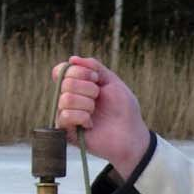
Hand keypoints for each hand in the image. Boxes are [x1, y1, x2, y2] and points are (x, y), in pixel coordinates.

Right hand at [51, 55, 152, 180]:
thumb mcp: (111, 81)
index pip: (62, 71)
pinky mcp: (66, 132)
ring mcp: (66, 115)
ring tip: (95, 112)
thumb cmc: (124, 109)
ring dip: (87, 104)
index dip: (79, 71)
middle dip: (88, 88)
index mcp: (77, 86)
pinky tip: (91, 124)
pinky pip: (65, 115)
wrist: (132, 135)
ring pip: (65, 99)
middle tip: (99, 98)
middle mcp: (68, 99)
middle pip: (65, 83)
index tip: (96, 78)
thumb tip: (72, 59)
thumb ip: (94, 67)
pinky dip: (82, 117)